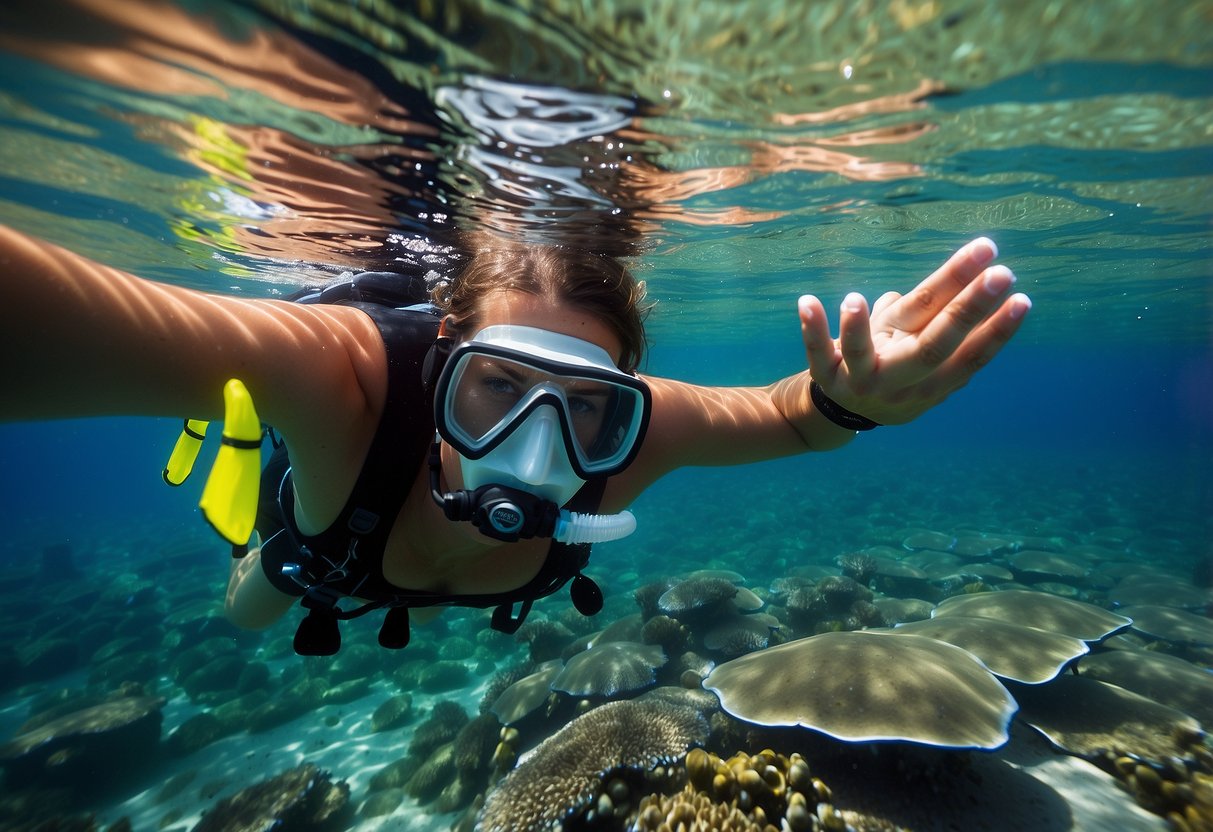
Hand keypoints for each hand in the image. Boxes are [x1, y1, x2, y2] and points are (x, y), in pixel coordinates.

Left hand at [798, 238, 1030, 425]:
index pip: (969, 355)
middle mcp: (901, 382)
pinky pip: (817, 353)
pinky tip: (807, 300)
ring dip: (860, 327)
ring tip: (857, 298)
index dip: (996, 331)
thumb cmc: (891, 376)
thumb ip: (943, 330)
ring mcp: (861, 382)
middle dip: (968, 310)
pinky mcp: (825, 377)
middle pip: (934, 346)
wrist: (836, 416)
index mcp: (930, 378)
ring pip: (865, 355)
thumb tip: (978, 288)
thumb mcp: (921, 360)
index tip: (1022, 298)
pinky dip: (812, 329)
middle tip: (999, 272)